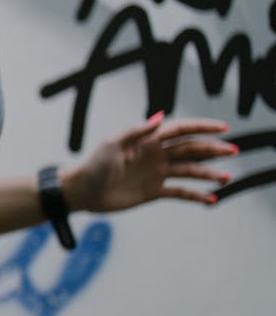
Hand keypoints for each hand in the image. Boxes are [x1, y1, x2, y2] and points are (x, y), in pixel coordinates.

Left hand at [63, 112, 236, 212]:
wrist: (82, 192)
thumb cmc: (93, 165)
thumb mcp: (112, 144)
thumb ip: (136, 131)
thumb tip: (160, 117)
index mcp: (147, 140)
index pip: (180, 130)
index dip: (201, 127)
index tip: (223, 128)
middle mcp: (156, 155)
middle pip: (190, 149)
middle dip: (212, 149)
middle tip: (232, 151)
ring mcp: (156, 173)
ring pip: (189, 171)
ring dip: (208, 174)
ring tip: (226, 177)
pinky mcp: (153, 191)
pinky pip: (179, 192)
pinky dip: (196, 196)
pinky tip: (211, 199)